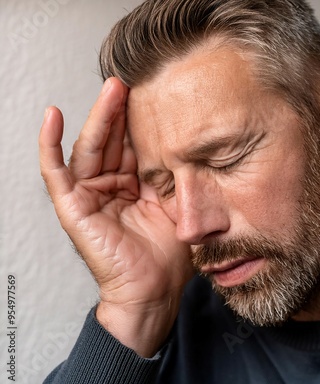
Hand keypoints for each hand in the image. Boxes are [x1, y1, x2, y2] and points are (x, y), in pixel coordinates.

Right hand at [39, 78, 193, 355]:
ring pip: (90, 148)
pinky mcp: (74, 207)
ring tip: (112, 89)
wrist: (155, 289)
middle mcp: (112, 187)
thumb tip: (192, 145)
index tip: (155, 94)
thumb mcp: (180, 205)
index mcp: (136, 186)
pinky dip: (50, 145)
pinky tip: (53, 116)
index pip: (135, 146)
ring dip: (98, 118)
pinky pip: (56, 172)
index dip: (141, 121)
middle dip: (120, 112)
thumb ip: (178, 177)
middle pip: (112, 141)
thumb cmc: (170, 255)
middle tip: (131, 82)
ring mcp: (91, 195)